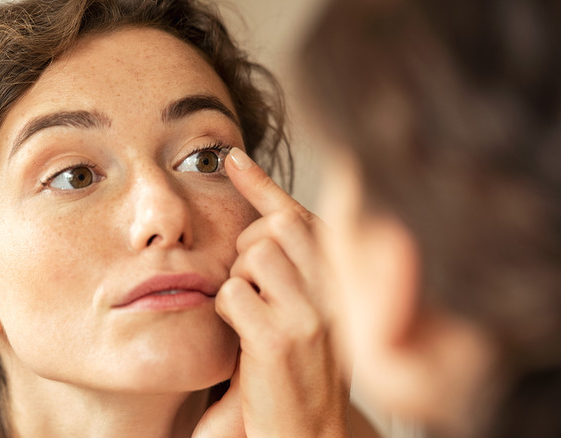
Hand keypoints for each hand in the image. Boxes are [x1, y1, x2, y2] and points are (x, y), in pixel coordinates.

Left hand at [199, 147, 349, 437]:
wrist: (309, 434)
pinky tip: (240, 335)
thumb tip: (261, 218)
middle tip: (249, 283)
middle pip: (275, 227)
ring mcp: (310, 313)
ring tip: (250, 314)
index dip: (263, 183)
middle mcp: (335, 290)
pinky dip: (225, 308)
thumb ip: (291, 267)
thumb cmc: (298, 368)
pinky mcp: (277, 338)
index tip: (231, 158)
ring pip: (252, 255)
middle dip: (246, 243)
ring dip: (237, 279)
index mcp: (342, 279)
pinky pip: (232, 292)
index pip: (301, 216)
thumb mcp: (306, 310)